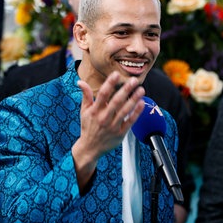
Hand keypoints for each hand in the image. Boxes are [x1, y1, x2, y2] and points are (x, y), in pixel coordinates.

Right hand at [72, 71, 144, 189]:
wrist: (90, 148)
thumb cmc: (88, 127)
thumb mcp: (84, 111)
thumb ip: (85, 95)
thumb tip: (80, 81)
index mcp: (94, 111)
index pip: (102, 94)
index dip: (109, 83)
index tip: (116, 74)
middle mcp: (103, 118)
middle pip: (116, 102)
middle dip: (125, 90)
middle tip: (134, 80)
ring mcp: (112, 126)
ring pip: (125, 111)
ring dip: (134, 99)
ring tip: (141, 90)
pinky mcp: (120, 134)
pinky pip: (130, 122)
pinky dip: (136, 113)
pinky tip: (142, 103)